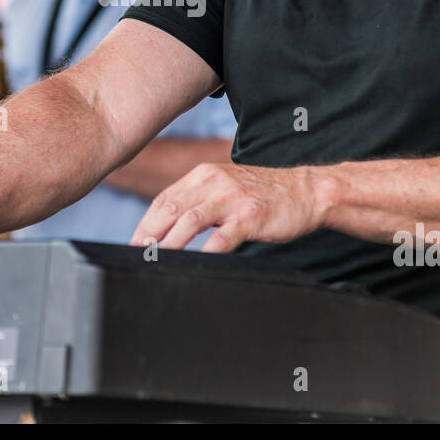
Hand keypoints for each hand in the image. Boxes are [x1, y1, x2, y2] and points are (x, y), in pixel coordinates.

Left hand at [130, 163, 328, 252]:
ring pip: (189, 221)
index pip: (164, 199)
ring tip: (156, 262)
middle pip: (170, 209)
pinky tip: (195, 264)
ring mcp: (233, 198)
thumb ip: (198, 200)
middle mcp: (214, 182)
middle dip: (149, 235)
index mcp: (203, 175)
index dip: (144, 224)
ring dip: (169, 244)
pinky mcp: (250, 216)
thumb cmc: (263, 194)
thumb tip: (165, 227)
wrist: (306, 191)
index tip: (134, 246)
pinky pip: (222, 237)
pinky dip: (205, 252)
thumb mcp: (225, 187)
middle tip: (137, 257)